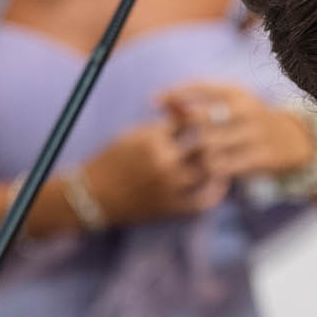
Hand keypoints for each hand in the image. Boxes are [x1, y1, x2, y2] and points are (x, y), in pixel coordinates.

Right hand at [80, 119, 226, 225]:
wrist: (92, 196)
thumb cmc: (111, 160)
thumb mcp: (132, 134)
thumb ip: (162, 123)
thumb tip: (188, 109)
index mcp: (152, 139)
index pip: (190, 121)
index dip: (202, 119)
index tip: (208, 119)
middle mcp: (163, 161)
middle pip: (204, 144)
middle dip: (214, 139)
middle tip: (223, 137)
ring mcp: (168, 186)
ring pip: (208, 171)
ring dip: (218, 163)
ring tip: (224, 158)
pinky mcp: (169, 207)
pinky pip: (203, 200)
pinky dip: (215, 192)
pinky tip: (218, 183)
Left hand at [158, 81, 313, 180]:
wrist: (293, 139)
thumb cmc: (249, 121)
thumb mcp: (230, 104)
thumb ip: (197, 101)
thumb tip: (160, 102)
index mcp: (238, 91)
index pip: (199, 86)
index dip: (174, 92)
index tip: (154, 101)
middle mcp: (246, 109)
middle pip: (199, 118)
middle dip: (179, 129)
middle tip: (168, 140)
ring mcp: (254, 133)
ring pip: (208, 145)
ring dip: (191, 155)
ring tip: (184, 160)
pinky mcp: (259, 157)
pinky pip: (224, 166)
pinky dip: (208, 171)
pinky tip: (202, 173)